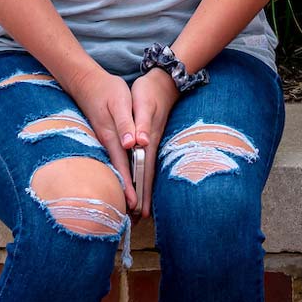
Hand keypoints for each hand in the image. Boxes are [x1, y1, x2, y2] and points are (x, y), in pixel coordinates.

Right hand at [63, 67, 138, 210]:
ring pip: (118, 169)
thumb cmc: (108, 90)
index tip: (135, 204)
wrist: (87, 82)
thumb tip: (134, 144)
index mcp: (113, 137)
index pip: (124, 166)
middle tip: (137, 217)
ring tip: (132, 208)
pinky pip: (116, 161)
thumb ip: (126, 124)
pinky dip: (121, 174)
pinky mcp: (107, 138)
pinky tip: (124, 183)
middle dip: (128, 194)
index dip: (130, 185)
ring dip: (125, 187)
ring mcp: (106, 142)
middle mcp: (108, 143)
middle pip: (120, 173)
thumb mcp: (119, 103)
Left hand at [129, 69, 179, 218]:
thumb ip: (141, 124)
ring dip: (144, 191)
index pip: (144, 171)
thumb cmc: (150, 92)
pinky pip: (146, 164)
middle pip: (147, 177)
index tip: (139, 210)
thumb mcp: (143, 105)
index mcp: (148, 141)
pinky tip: (142, 184)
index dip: (141, 191)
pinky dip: (144, 178)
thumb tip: (138, 142)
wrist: (164, 80)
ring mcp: (152, 143)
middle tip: (138, 221)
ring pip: (147, 172)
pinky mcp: (150, 139)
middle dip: (144, 198)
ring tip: (140, 210)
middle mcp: (151, 145)